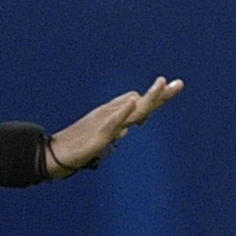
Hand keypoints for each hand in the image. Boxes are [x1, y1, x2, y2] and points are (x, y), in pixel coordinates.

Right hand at [47, 76, 181, 177]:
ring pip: (131, 109)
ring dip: (147, 97)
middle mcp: (112, 114)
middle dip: (160, 94)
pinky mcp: (98, 133)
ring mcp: (106, 123)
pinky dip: (123, 111)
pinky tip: (134, 102)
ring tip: (162, 83)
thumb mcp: (106, 132)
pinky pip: (113, 121)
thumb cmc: (80, 143)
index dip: (158, 97)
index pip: (141, 104)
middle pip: (141, 103)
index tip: (175, 85)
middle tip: (179, 84)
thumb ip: (120, 122)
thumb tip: (135, 115)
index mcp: (115, 114)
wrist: (56, 153)